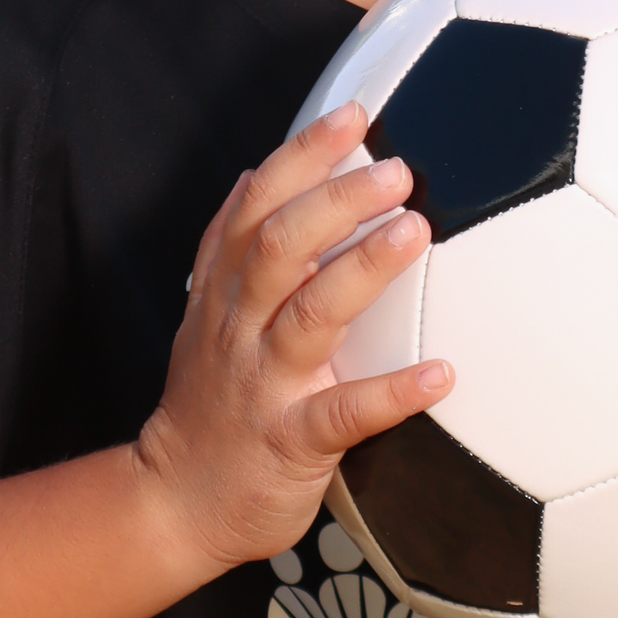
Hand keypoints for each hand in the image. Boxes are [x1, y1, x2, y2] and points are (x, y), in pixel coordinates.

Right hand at [132, 103, 451, 572]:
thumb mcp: (205, 315)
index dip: (301, 157)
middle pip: (280, 247)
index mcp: (225, 292)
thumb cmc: (208, 404)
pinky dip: (392, 393)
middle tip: (394, 170)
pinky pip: (343, 415)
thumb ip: (231, 248)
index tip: (351, 115)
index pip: (256, 207)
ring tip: (415, 231)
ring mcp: (264, 383)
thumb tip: (257, 174)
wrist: (176, 502)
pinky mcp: (290, 441)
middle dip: (336, 200)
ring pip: (309, 314)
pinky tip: (441, 374)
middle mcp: (240, 328)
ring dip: (363, 268)